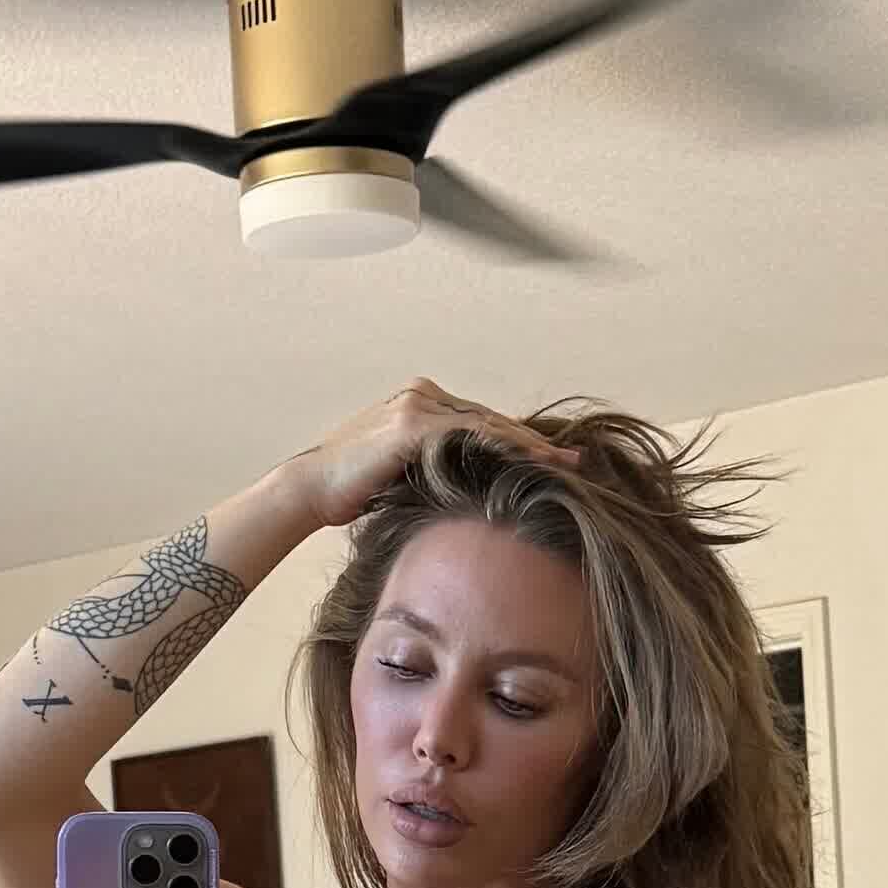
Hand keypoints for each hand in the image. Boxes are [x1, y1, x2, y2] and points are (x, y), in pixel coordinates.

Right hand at [288, 376, 560, 538]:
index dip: (518, 441)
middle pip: (491, 419)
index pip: (480, 421)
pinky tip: (530, 463)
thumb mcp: (401, 474)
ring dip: (529, 445)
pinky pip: (469, 434)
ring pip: (487, 424)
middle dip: (535, 441)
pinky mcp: (411, 424)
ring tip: (564, 464)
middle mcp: (421, 395)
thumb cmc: (350, 491)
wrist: (310, 490)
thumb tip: (469, 493)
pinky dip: (503, 447)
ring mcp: (417, 405)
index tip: (553, 459)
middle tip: (576, 460)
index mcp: (420, 403)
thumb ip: (434, 469)